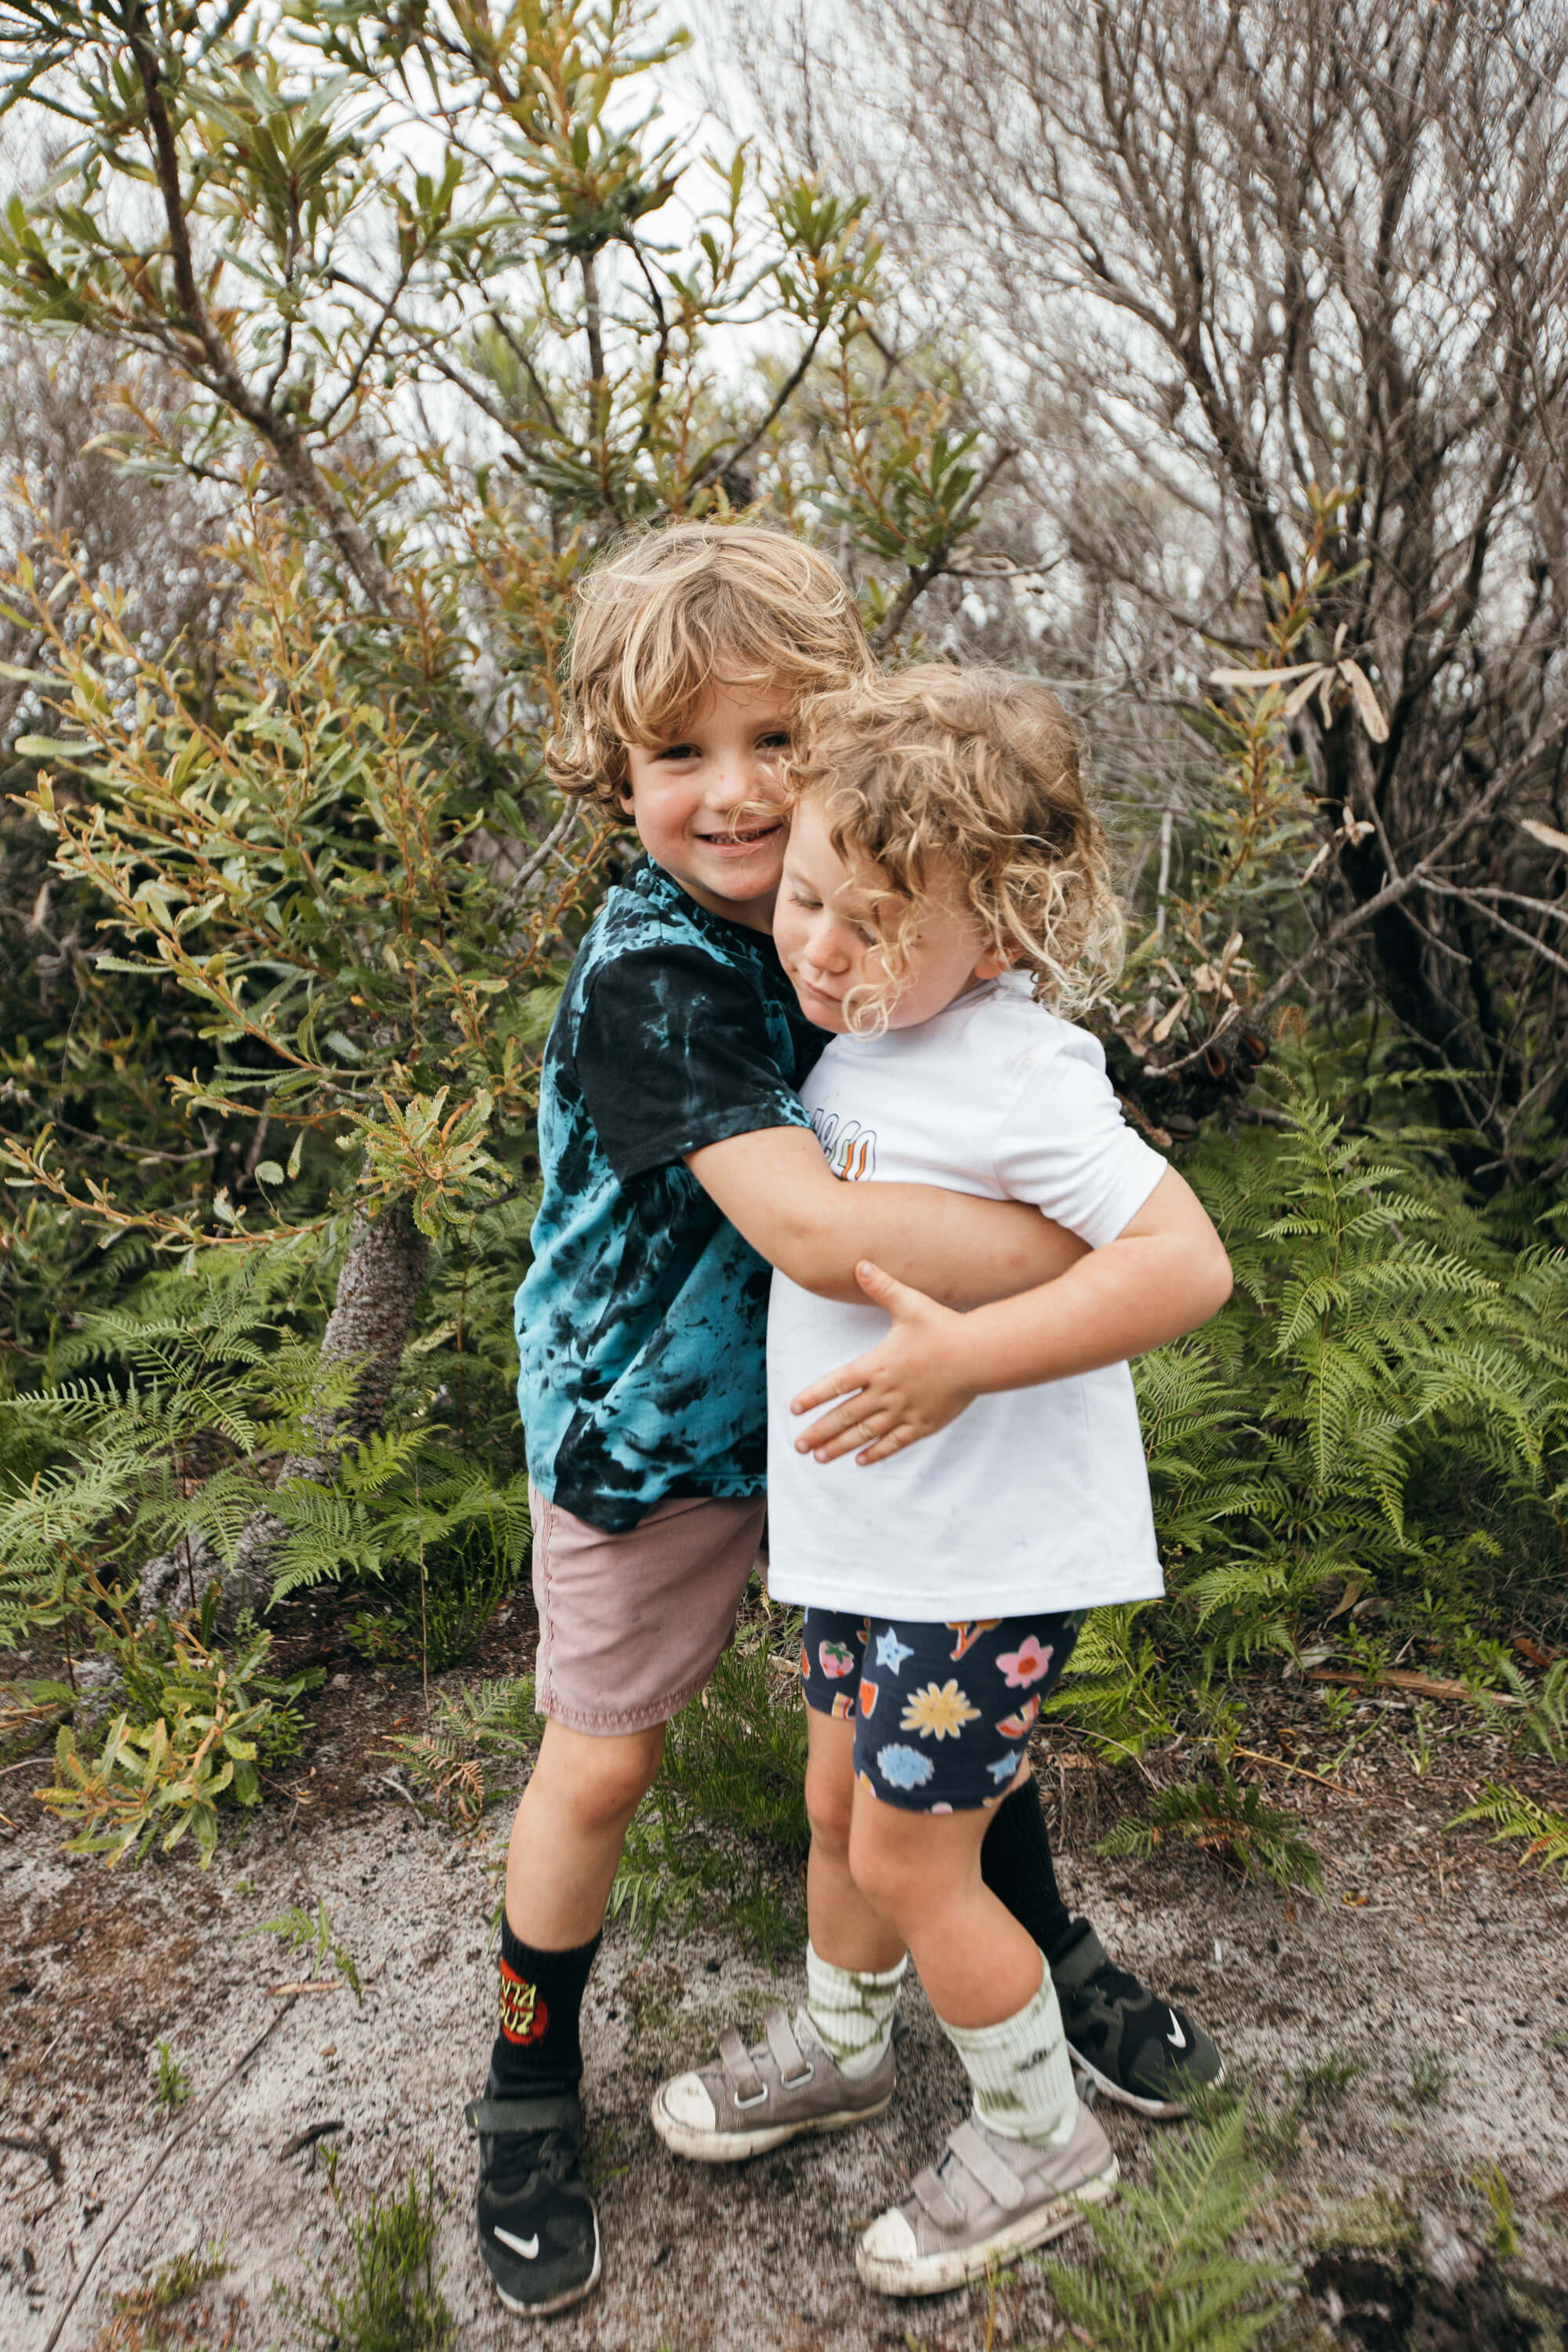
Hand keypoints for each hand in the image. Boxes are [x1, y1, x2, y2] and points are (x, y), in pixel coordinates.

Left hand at [790, 1260, 980, 1464]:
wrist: (979, 1355)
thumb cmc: (944, 1328)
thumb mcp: (910, 1303)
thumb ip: (882, 1287)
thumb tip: (859, 1264)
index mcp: (878, 1365)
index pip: (836, 1384)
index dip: (814, 1397)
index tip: (794, 1408)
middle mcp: (886, 1392)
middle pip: (845, 1416)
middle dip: (820, 1432)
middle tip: (799, 1446)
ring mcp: (905, 1411)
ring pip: (866, 1433)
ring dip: (841, 1446)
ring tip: (821, 1457)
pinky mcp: (924, 1424)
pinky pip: (895, 1442)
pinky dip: (877, 1452)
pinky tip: (861, 1460)